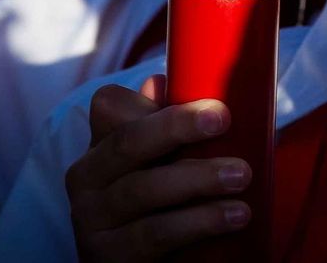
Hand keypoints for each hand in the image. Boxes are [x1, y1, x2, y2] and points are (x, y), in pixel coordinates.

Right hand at [67, 77, 251, 261]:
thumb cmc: (152, 207)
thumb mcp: (153, 166)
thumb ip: (157, 125)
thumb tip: (158, 82)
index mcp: (97, 148)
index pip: (112, 108)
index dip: (158, 104)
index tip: (214, 104)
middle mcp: (84, 180)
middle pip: (129, 143)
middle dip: (177, 127)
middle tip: (224, 120)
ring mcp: (92, 221)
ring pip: (145, 189)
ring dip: (198, 179)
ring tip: (241, 176)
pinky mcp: (108, 257)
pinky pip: (155, 234)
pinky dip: (198, 222)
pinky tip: (233, 216)